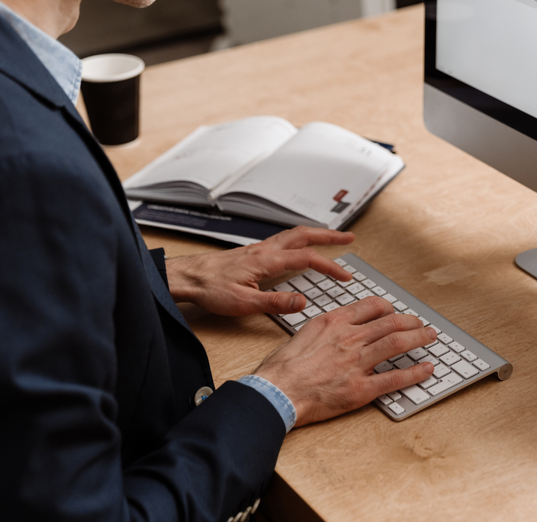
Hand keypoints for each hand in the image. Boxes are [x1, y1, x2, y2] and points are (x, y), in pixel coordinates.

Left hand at [164, 226, 354, 315]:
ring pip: (294, 234)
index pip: (307, 258)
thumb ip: (276, 302)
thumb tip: (303, 302)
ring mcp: (259, 249)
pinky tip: (299, 247)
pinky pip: (283, 239)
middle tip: (349, 237)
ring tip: (331, 238)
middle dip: (329, 236)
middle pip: (305, 235)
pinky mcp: (252, 252)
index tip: (344, 276)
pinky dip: (299, 239)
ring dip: (315, 234)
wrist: (187, 277)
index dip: (330, 266)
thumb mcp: (244, 303)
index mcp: (267, 260)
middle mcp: (265, 249)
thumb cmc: (210, 288)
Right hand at [253, 296, 436, 425]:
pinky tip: (426, 369)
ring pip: (397, 343)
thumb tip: (337, 328)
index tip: (395, 312)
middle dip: (411, 322)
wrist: (276, 393)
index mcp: (334, 322)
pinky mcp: (361, 388)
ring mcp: (357, 363)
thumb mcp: (303, 334)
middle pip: (391, 323)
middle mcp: (349, 338)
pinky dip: (415, 373)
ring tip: (430, 337)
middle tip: (422, 324)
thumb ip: (326, 329)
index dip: (389, 308)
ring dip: (419, 339)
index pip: (371, 306)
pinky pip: (395, 378)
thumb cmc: (282, 368)